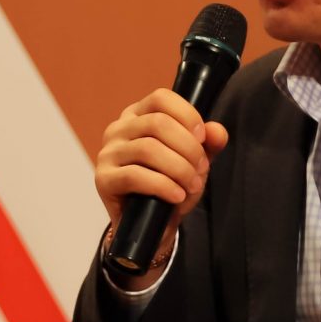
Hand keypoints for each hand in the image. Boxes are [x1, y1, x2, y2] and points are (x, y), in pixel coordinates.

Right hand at [94, 87, 230, 285]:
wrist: (151, 223)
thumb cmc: (170, 184)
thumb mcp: (194, 161)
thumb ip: (208, 143)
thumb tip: (216, 131)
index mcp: (138, 115)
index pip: (161, 98)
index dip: (187, 115)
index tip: (203, 138)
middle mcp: (118, 129)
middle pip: (158, 123)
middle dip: (189, 148)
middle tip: (202, 169)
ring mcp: (108, 153)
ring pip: (148, 149)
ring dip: (179, 168)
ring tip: (192, 184)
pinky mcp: (104, 179)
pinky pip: (135, 176)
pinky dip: (162, 185)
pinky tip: (177, 195)